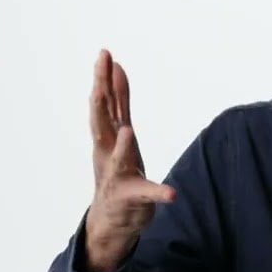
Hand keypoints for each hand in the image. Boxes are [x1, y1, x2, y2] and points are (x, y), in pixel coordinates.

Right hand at [83, 48, 174, 271]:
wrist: (111, 217)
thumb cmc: (118, 168)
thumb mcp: (119, 130)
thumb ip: (119, 101)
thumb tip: (116, 68)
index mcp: (108, 136)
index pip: (105, 103)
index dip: (104, 79)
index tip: (105, 54)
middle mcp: (108, 152)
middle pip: (102, 122)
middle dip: (101, 100)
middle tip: (100, 79)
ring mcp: (118, 175)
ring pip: (117, 159)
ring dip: (123, 147)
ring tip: (129, 132)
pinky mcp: (132, 198)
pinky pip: (146, 196)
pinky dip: (158, 194)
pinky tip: (171, 194)